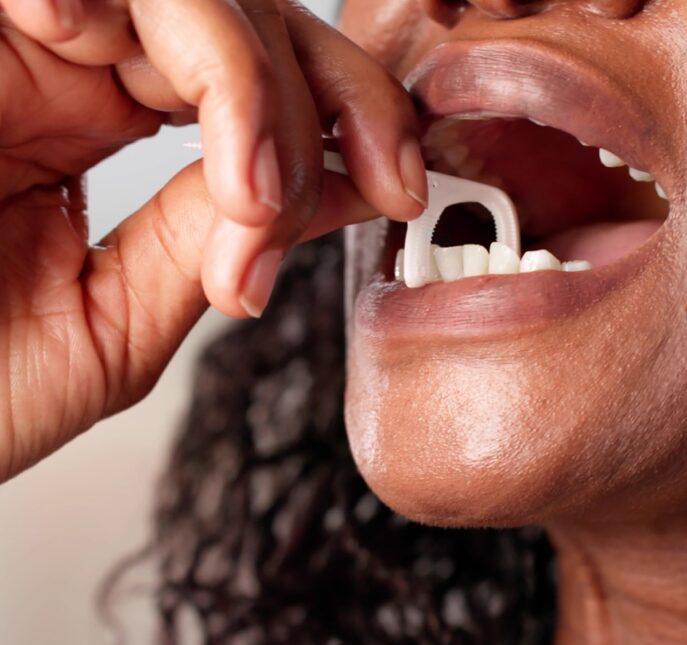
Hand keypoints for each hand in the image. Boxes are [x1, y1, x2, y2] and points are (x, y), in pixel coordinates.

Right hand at [0, 0, 424, 480]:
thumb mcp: (111, 323)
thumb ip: (215, 242)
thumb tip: (334, 185)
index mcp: (104, 130)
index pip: (263, 85)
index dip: (351, 117)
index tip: (398, 188)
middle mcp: (68, 67)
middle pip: (246, 16)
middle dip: (329, 90)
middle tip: (372, 176)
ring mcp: (19, 37)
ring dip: (247, 76)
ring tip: (247, 188)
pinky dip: (135, 11)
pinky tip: (121, 62)